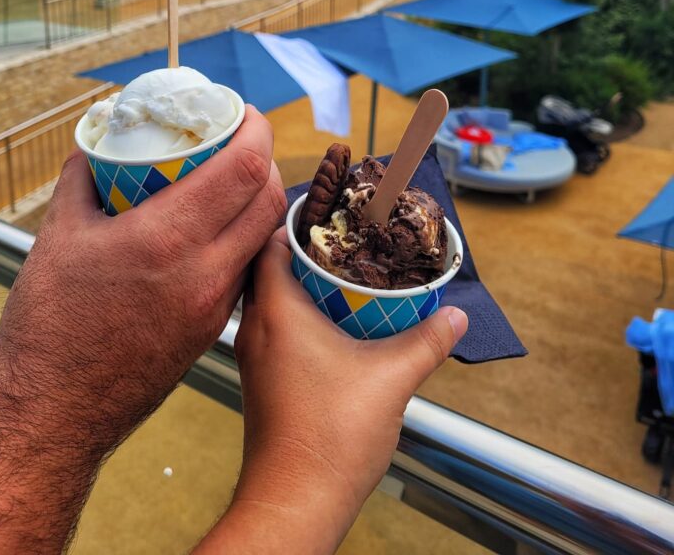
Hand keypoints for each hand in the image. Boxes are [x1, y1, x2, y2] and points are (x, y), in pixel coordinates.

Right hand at [0, 104, 286, 456]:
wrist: (54, 413)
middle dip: (265, 159)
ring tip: (233, 181)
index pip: (244, 170)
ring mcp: (214, 306)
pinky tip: (216, 231)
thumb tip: (97, 145)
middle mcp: (204, 272)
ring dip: (260, 200)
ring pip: (264, 236)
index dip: (256, 130)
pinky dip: (244, 238)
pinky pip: (247, 270)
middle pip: (269, 199)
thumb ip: (82, 179)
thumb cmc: (49, 326)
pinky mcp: (213, 330)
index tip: (244, 112)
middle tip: (242, 141)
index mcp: (168, 239)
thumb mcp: (58, 236)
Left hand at [196, 229, 466, 553]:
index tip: (330, 209)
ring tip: (343, 277)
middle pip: (269, 267)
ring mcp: (254, 357)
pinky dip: (298, 316)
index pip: (270, 242)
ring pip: (271, 301)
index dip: (297, 220)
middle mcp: (254, 327)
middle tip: (344, 240)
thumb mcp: (392, 378)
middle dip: (304, 250)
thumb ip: (426, 341)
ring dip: (301, 285)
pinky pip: (274, 329)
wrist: (293, 502)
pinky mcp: (262, 381)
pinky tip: (333, 326)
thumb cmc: (329, 437)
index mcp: (275, 311)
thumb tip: (456, 315)